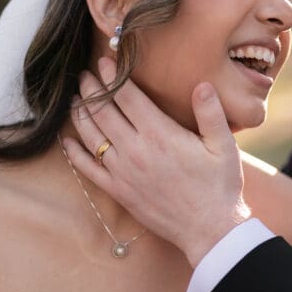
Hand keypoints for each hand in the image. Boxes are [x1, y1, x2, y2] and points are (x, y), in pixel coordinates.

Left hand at [62, 58, 250, 265]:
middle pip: (104, 112)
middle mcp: (135, 150)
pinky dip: (75, 153)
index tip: (104, 61)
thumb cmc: (220, 186)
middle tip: (85, 75)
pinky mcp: (119, 191)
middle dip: (91, 90)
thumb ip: (210, 112)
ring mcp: (123, 172)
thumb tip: (201, 84)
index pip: (127, 97)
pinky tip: (68, 141)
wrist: (209, 229)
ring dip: (81, 115)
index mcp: (160, 134)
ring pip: (91, 136)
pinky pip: (88, 169)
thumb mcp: (224, 145)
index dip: (112, 76)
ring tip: (76, 99)